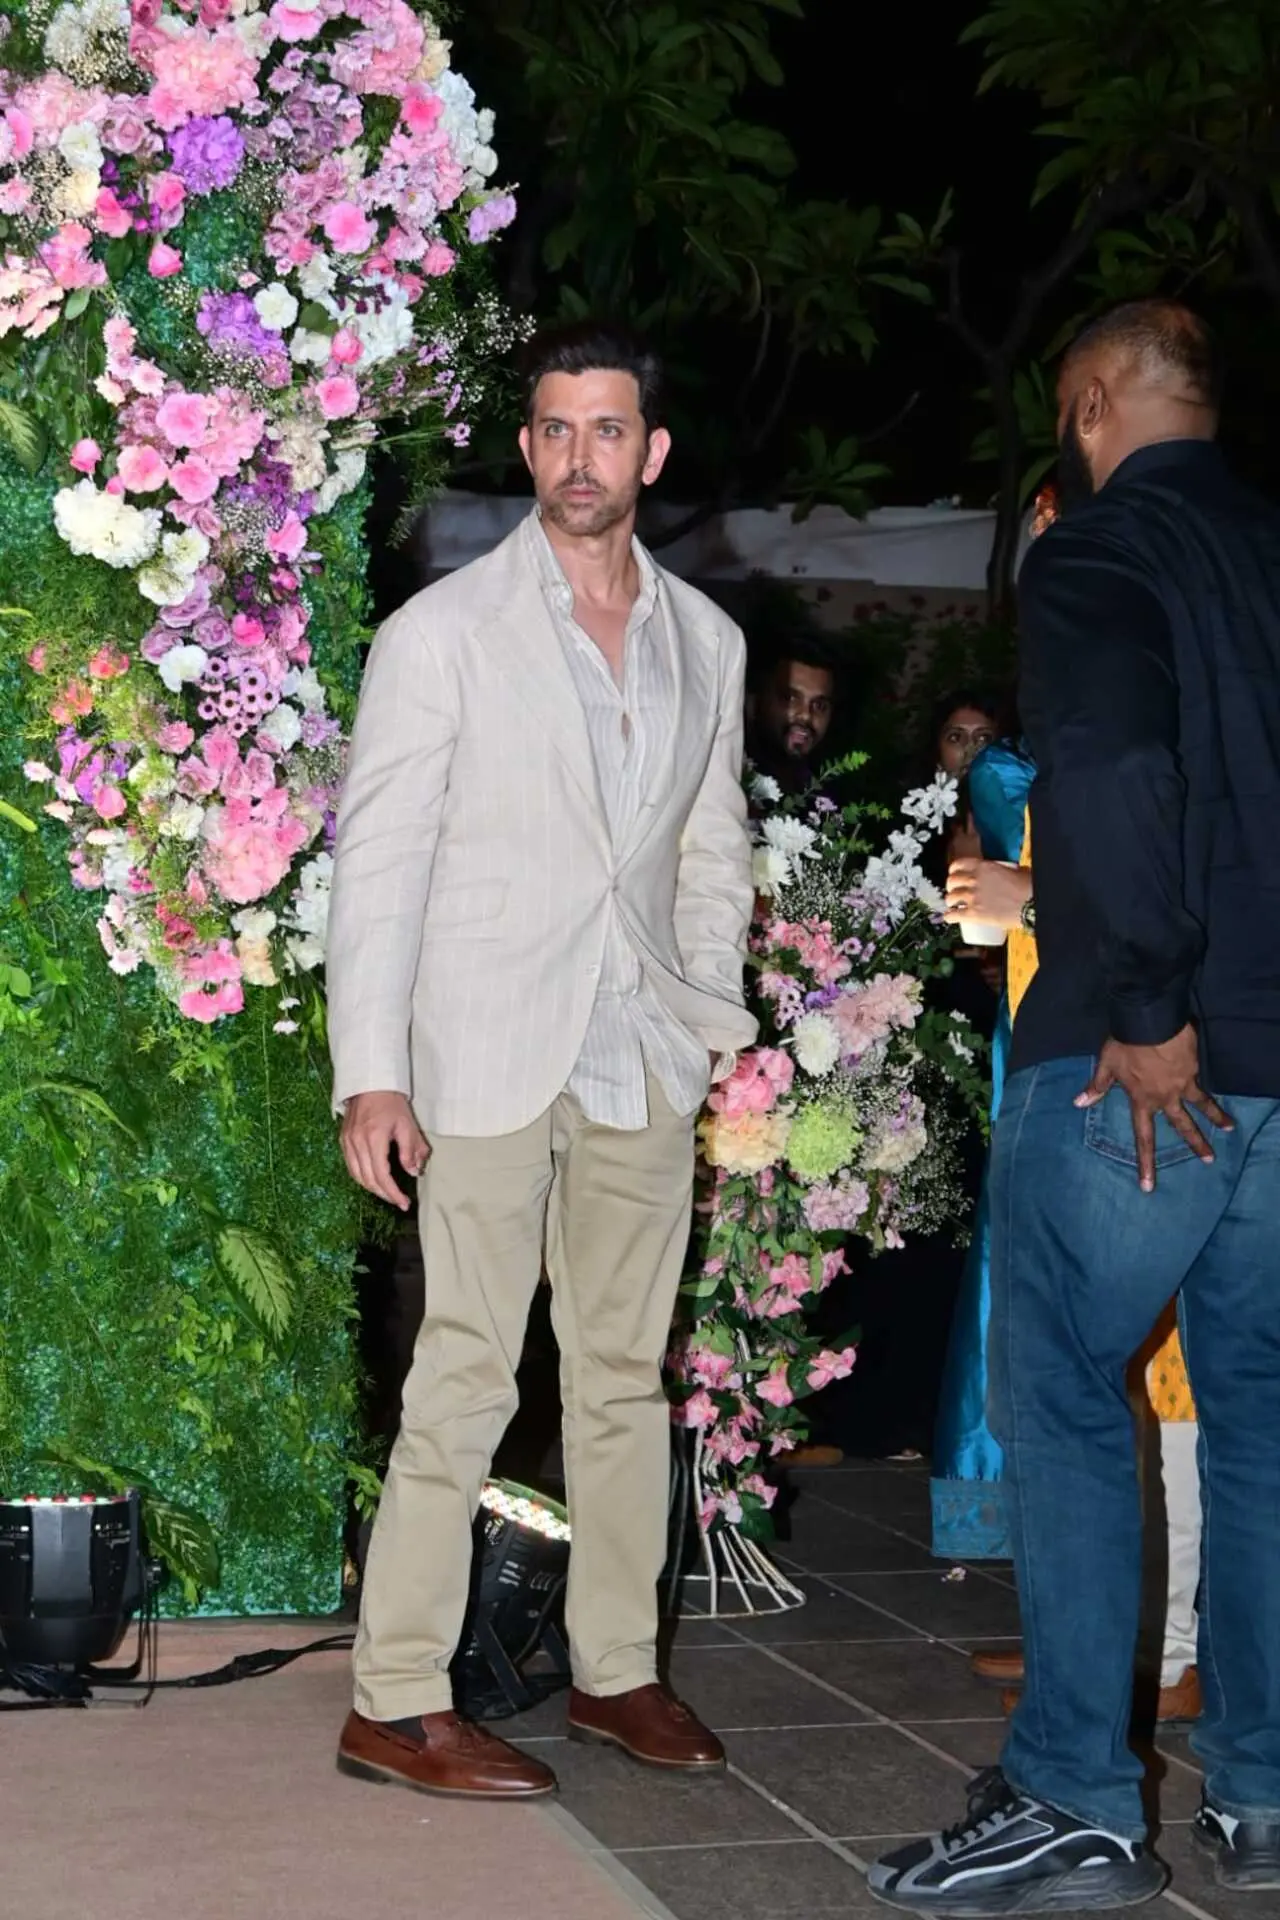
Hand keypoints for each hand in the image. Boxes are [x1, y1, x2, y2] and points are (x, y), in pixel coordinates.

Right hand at [341, 1090, 429, 1210]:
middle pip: (368, 1180)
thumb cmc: (391, 1102)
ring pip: (356, 1176)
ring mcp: (347, 1142)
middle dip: (384, 1194)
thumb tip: (413, 1172)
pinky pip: (350, 1166)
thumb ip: (411, 1150)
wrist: (370, 1083)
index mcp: (374, 1138)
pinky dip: (361, 1177)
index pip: (382, 1175)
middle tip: (398, 1201)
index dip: (393, 1193)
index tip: (404, 1203)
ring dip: (372, 1188)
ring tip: (387, 1193)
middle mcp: (357, 1142)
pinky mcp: (343, 1140)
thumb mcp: (408, 1125)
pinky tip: (372, 1180)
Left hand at [944, 857, 1030, 930]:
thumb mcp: (1014, 871)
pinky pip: (953, 915)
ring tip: (953, 905)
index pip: (958, 865)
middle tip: (954, 891)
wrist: (1031, 904)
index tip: (954, 875)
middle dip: (951, 887)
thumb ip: (1007, 870)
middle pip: (951, 881)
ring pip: (950, 898)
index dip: (954, 871)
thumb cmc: (1028, 888)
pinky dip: (949, 917)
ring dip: (950, 902)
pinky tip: (949, 918)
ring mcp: (972, 897)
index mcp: (984, 867)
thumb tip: (1012, 872)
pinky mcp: (974, 913)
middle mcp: (975, 880)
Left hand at [1074, 1025, 1231, 1192]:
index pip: (1144, 1137)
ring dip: (1216, 1117)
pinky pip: (1200, 1080)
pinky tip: (1211, 1085)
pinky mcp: (1194, 1069)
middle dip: (1197, 1144)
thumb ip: (1097, 1086)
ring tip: (1229, 1128)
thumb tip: (1079, 1103)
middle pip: (1182, 1126)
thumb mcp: (1107, 1064)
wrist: (1150, 1021)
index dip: (1146, 1162)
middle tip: (1209, 1160)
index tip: (1148, 1186)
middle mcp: (1165, 1098)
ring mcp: (1182, 1084)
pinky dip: (1205, 1084)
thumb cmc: (1125, 1044)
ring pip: (1202, 1106)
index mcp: (1142, 1101)